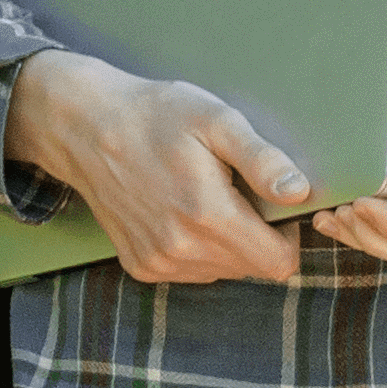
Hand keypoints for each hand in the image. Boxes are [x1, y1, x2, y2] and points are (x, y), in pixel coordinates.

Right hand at [4, 51, 312, 285]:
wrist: (87, 128)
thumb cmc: (157, 116)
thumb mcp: (218, 122)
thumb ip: (262, 160)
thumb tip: (299, 193)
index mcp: (208, 216)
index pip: (278, 263)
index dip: (289, 236)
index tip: (277, 206)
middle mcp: (181, 249)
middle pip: (253, 267)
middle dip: (259, 236)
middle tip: (239, 191)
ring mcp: (158, 262)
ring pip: (224, 271)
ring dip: (228, 243)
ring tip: (207, 196)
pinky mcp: (141, 266)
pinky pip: (192, 271)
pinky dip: (198, 248)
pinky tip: (183, 211)